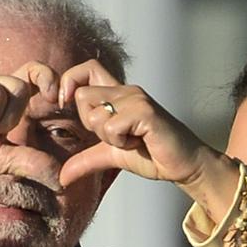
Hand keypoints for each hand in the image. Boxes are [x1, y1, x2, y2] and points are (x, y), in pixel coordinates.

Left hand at [57, 60, 239, 212]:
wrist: (184, 165)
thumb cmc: (153, 155)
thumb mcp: (111, 155)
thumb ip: (86, 160)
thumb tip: (62, 177)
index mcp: (117, 95)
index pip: (86, 69)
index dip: (70, 82)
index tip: (67, 106)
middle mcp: (126, 91)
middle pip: (82, 95)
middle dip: (90, 124)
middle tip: (115, 136)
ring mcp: (136, 99)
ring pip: (95, 113)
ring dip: (108, 136)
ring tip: (131, 140)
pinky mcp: (145, 112)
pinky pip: (112, 126)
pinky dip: (121, 142)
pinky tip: (139, 142)